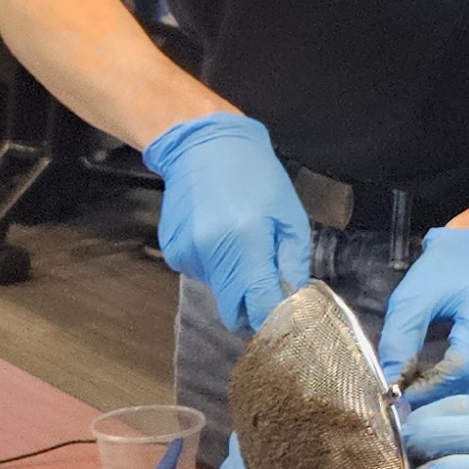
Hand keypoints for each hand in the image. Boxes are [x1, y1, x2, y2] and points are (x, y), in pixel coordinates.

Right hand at [143, 111, 313, 332]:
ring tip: (240, 242)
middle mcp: (212, 257)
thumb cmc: (257, 177)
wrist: (203, 146)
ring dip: (234, 281)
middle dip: (253, 310)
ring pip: (218, 292)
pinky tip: (219, 234)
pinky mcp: (172, 252)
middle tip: (268, 290)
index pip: (260, 309)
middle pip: (233, 312)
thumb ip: (292, 261)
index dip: (276, 321)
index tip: (288, 320)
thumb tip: (295, 299)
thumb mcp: (289, 215)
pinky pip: (201, 273)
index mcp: (246, 246)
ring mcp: (188, 256)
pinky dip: (215, 265)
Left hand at [379, 228, 468, 406]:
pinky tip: (449, 380)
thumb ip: (398, 341)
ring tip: (426, 386)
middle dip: (437, 398)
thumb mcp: (412, 298)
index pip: (463, 369)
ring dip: (452, 398)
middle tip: (409, 395)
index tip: (402, 394)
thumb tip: (392, 385)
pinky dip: (467, 390)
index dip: (430, 389)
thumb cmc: (447, 270)